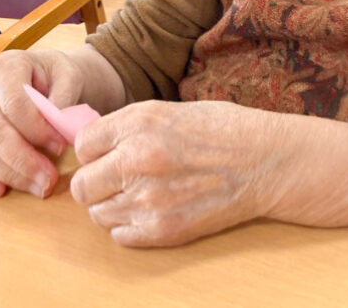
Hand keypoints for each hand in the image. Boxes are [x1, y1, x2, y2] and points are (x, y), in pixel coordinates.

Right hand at [0, 50, 85, 198]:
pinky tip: (1, 191)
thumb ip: (64, 96)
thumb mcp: (69, 75)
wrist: (47, 77)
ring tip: (40, 187)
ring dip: (12, 174)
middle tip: (50, 179)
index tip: (61, 146)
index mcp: (6, 67)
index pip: (15, 104)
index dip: (37, 129)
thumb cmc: (57, 75)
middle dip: (24, 160)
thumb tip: (60, 125)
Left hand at [71, 100, 276, 246]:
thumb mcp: (170, 111)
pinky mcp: (161, 229)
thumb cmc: (224, 130)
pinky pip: (119, 234)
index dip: (94, 151)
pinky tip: (154, 209)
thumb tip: (98, 145)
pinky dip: (130, 225)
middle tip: (119, 178)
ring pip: (98, 213)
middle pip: (83, 184)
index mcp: (139, 122)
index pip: (83, 145)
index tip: (107, 153)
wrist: (264, 160)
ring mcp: (148, 198)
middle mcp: (137, 159)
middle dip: (97, 181)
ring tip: (142, 193)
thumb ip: (131, 128)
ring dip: (113, 205)